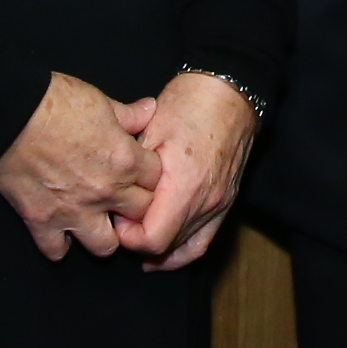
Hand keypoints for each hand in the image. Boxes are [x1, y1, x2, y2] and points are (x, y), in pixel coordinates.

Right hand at [0, 72, 158, 259]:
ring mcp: (74, 212)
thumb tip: (150, 109)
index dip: (150, 174)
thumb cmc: (57, 102)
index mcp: (125, 161)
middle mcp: (105, 192)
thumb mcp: (101, 101)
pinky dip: (59, 244)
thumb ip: (130, 114)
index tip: (140, 170)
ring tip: (96, 221)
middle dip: (136, 207)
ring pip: (105, 247)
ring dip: (103, 235)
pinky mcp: (42, 222)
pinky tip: (60, 231)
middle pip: (140, 215)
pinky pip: (56, 251)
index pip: (157, 180)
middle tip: (123, 198)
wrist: (9, 114)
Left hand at [114, 72, 258, 270]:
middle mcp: (205, 202)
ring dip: (158, 247)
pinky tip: (164, 256)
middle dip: (138, 240)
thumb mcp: (151, 130)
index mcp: (185, 185)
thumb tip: (117, 198)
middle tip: (122, 219)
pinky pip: (203, 242)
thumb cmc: (189, 103)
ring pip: (183, 248)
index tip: (117, 215)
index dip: (127, 236)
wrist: (229, 90)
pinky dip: (182, 253)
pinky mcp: (226, 203)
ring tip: (136, 235)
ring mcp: (219, 205)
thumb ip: (134, 172)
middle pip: (166, 247)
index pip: (152, 239)